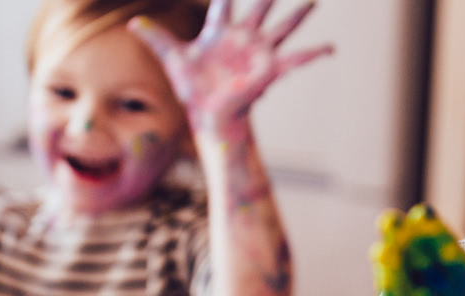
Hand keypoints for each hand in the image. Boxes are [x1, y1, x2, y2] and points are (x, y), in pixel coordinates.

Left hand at [127, 0, 333, 138]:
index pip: (223, 4)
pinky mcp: (269, 69)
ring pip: (282, 28)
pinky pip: (296, 59)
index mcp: (220, 33)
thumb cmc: (194, 88)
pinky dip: (314, 53)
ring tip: (313, 4)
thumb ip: (156, 37)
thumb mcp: (173, 58)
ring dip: (298, 16)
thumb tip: (133, 23)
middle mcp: (243, 38)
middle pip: (260, 8)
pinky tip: (331, 48)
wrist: (209, 115)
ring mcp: (258, 52)